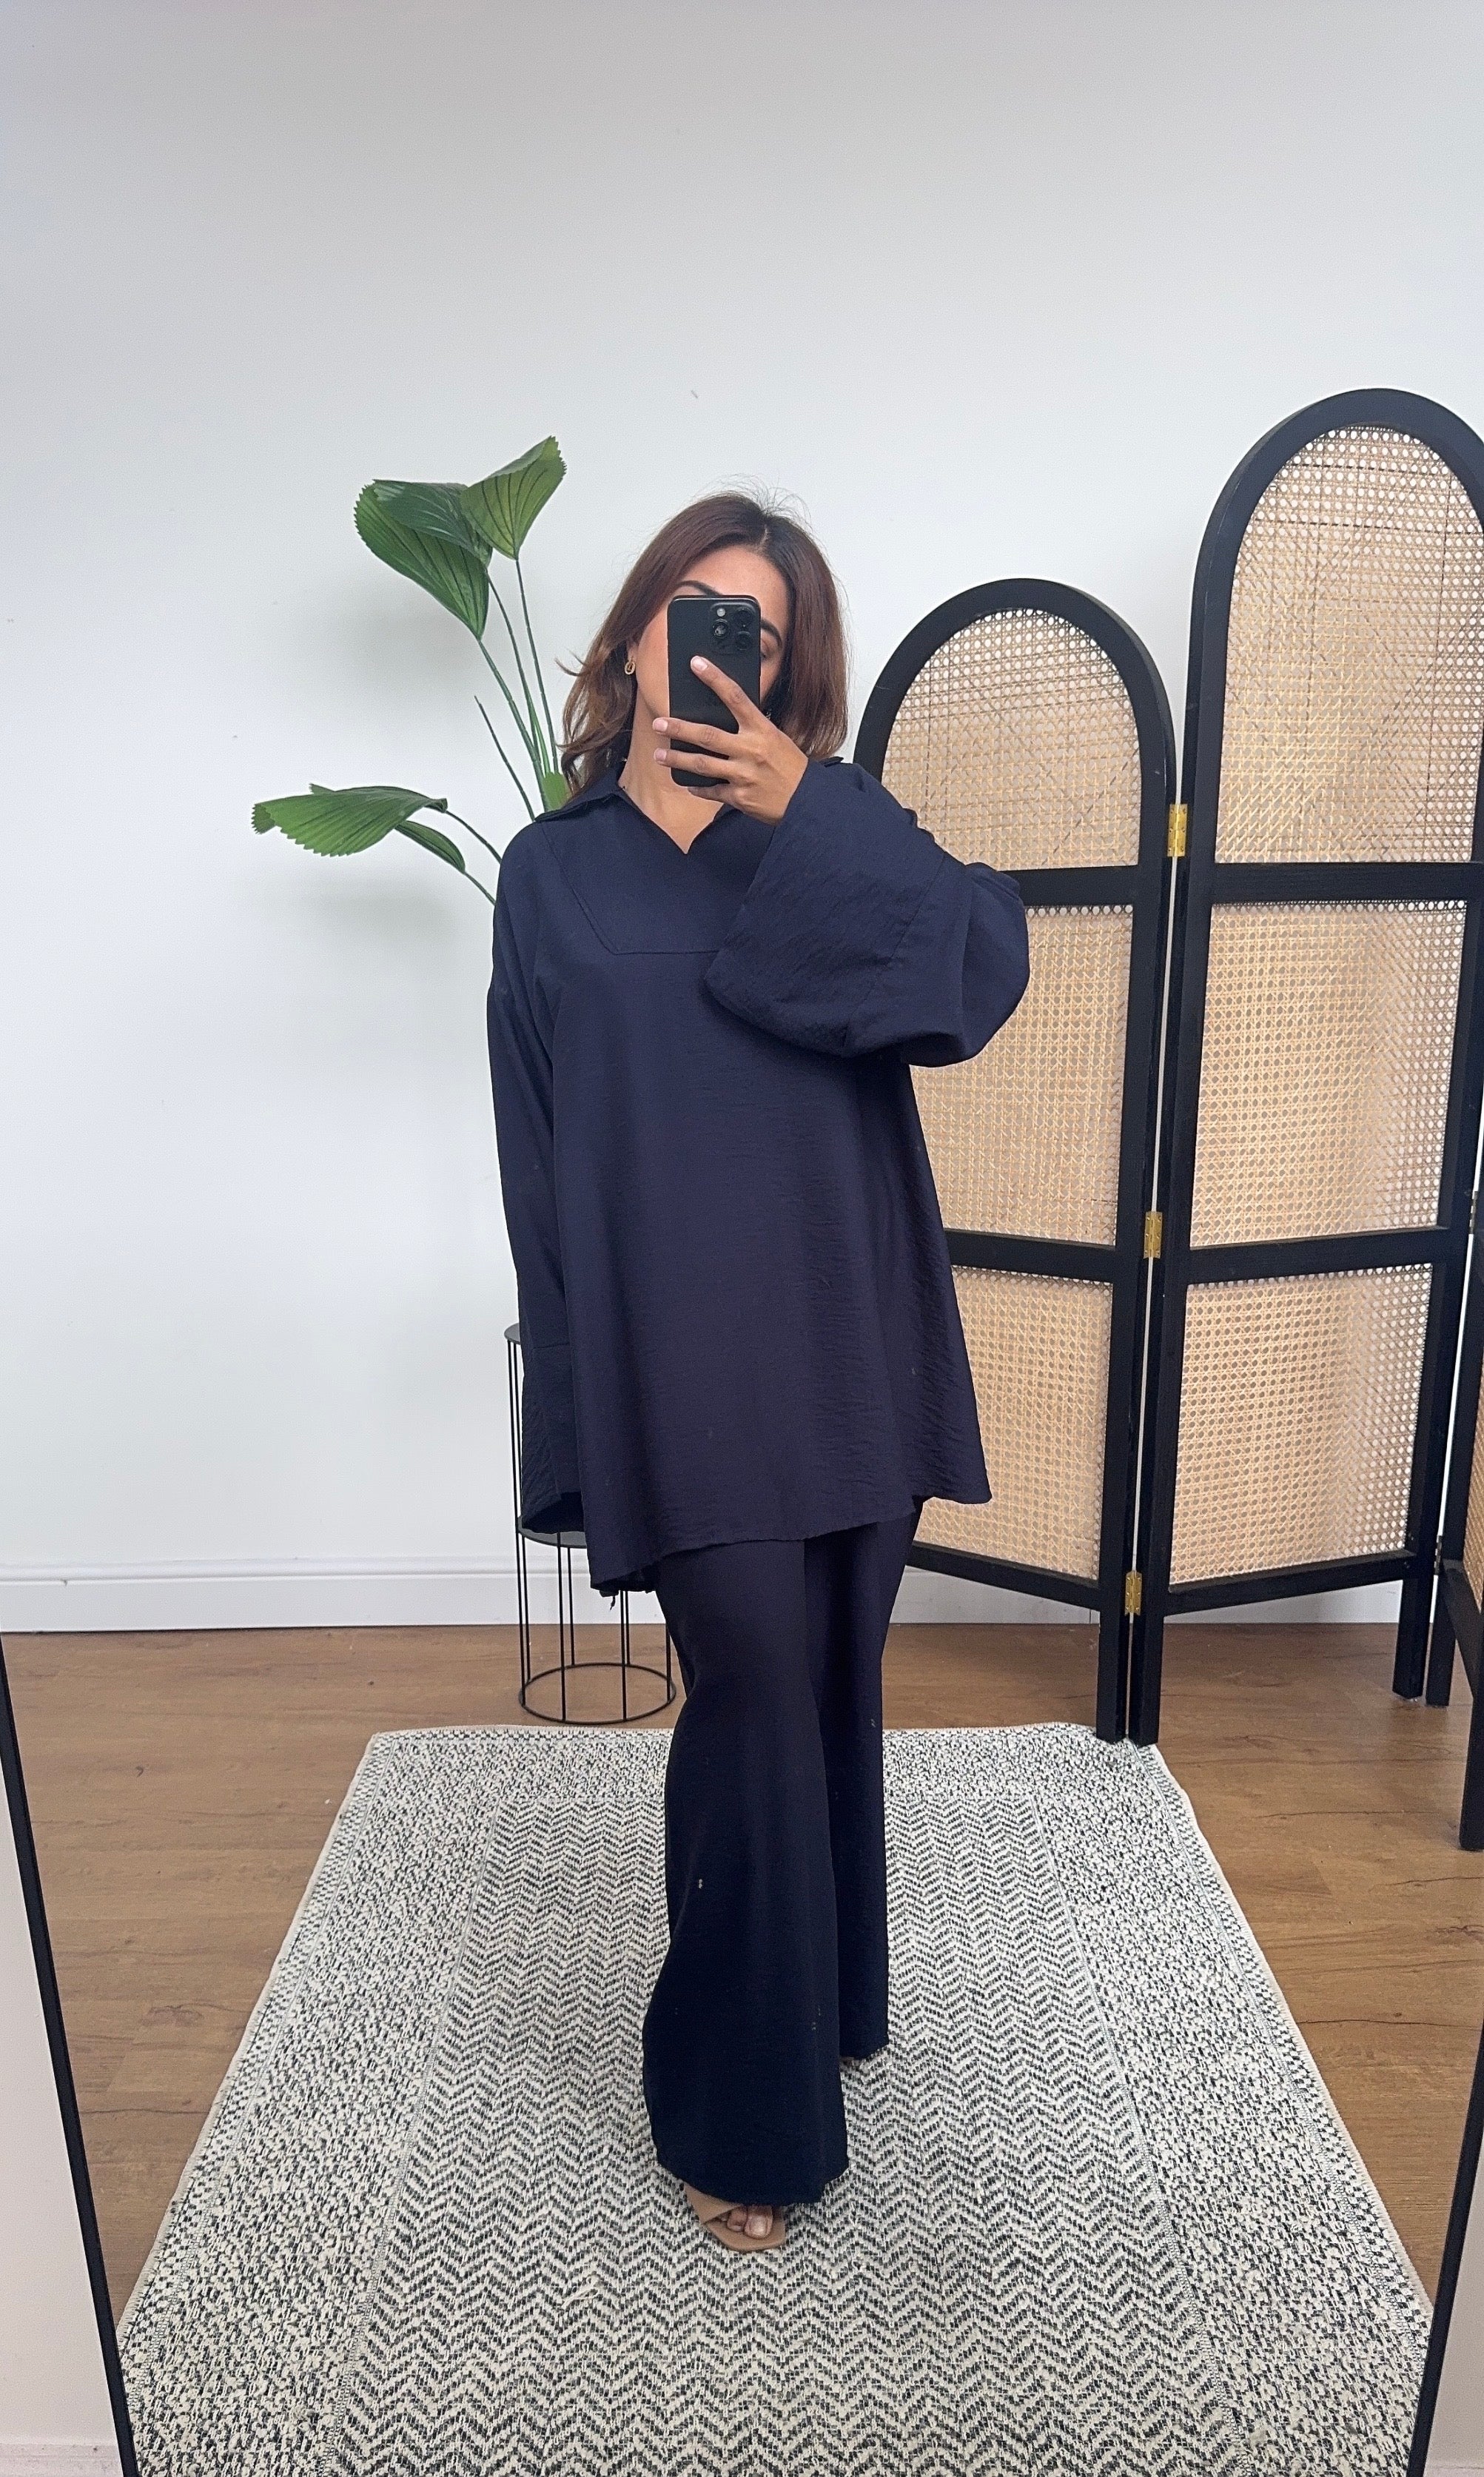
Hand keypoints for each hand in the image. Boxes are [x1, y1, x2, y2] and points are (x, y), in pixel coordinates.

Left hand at [653, 659, 808, 823]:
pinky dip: (698, 787)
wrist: (806, 800)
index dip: (714, 677)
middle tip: (659, 722)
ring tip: (659, 754)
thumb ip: (751, 729)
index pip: (735, 696)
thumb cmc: (791, 767)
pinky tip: (688, 784)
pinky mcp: (739, 797)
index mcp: (762, 730)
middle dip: (679, 728)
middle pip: (707, 734)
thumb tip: (724, 718)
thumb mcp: (776, 739)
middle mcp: (750, 750)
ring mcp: (743, 774)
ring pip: (702, 764)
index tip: (696, 663)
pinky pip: (711, 791)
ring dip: (677, 758)